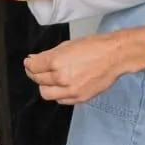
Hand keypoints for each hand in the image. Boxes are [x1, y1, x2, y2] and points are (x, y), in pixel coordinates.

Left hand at [23, 29, 144, 104]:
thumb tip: (34, 59)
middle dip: (34, 73)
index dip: (29, 64)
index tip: (29, 62)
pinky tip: (61, 86)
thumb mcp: (68, 45)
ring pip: (46, 93)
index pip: (33, 67)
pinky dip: (58, 94)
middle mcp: (61, 77)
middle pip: (38, 79)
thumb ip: (50, 54)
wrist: (115, 56)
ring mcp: (70, 90)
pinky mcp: (79, 98)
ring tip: (49, 79)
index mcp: (57, 61)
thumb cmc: (94, 46)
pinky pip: (60, 100)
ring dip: (44, 85)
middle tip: (37, 69)